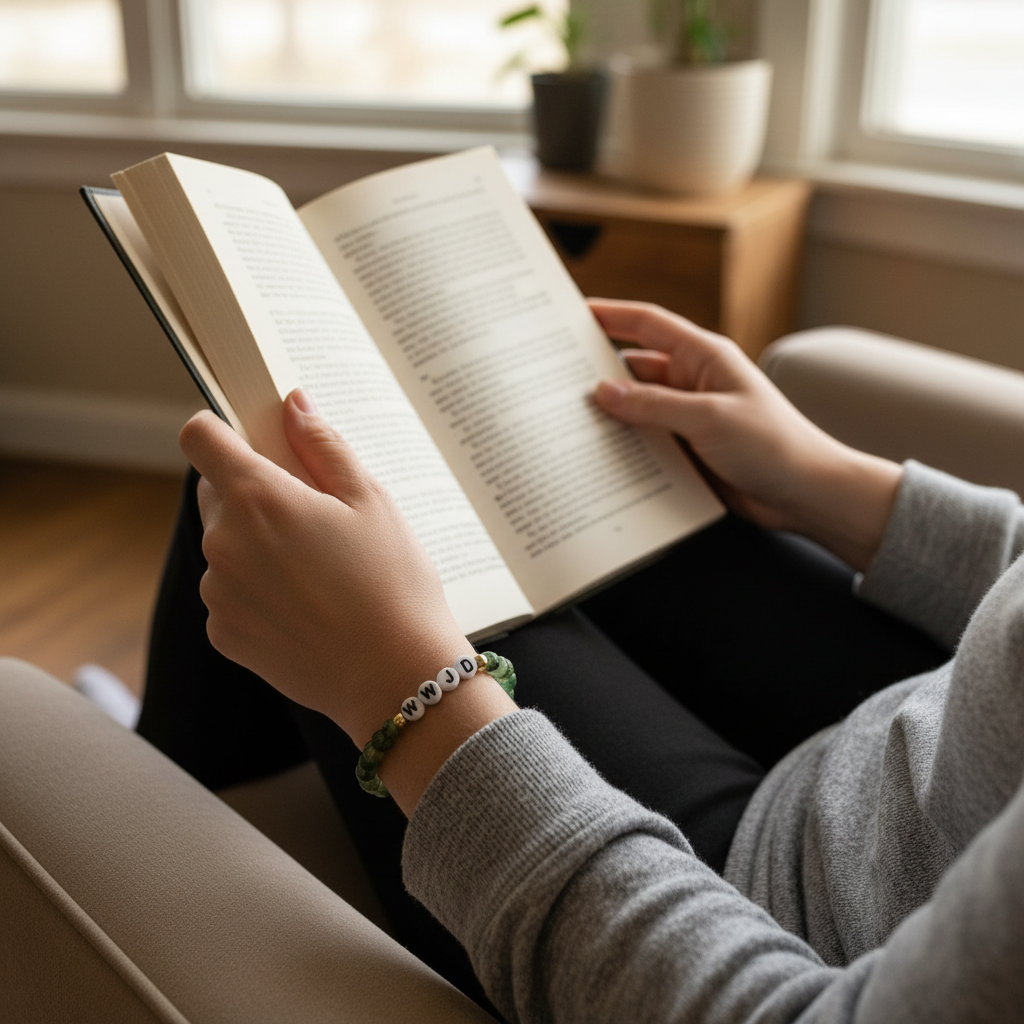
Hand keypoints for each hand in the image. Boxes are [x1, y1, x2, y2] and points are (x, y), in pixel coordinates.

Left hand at [180, 390, 472, 744]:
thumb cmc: (393, 583)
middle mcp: (224, 542)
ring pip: (226, 546)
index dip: (221, 431)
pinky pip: (230, 594)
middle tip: (311, 516)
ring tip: (317, 572)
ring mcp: (218, 593)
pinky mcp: (224, 634)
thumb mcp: (371, 501)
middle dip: (253, 492)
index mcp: (259, 498)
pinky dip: (257, 592)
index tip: (250, 443)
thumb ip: (324, 445)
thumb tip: (293, 404)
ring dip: (256, 546)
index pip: (200, 437)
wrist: (395, 676)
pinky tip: (306, 608)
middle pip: (216, 493)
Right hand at [589, 300, 901, 570]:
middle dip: (598, 370)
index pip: (649, 325)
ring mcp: (689, 417)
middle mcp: (694, 382)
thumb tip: (604, 392)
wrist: (805, 494)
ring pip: (637, 408)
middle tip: (557, 375)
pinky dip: (625, 446)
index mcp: (705, 357)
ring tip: (569, 419)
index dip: (611, 314)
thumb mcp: (709, 419)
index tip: (573, 312)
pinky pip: (647, 441)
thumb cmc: (774, 446)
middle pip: (635, 368)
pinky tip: (599, 455)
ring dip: (611, 415)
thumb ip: (654, 405)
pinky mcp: (688, 450)